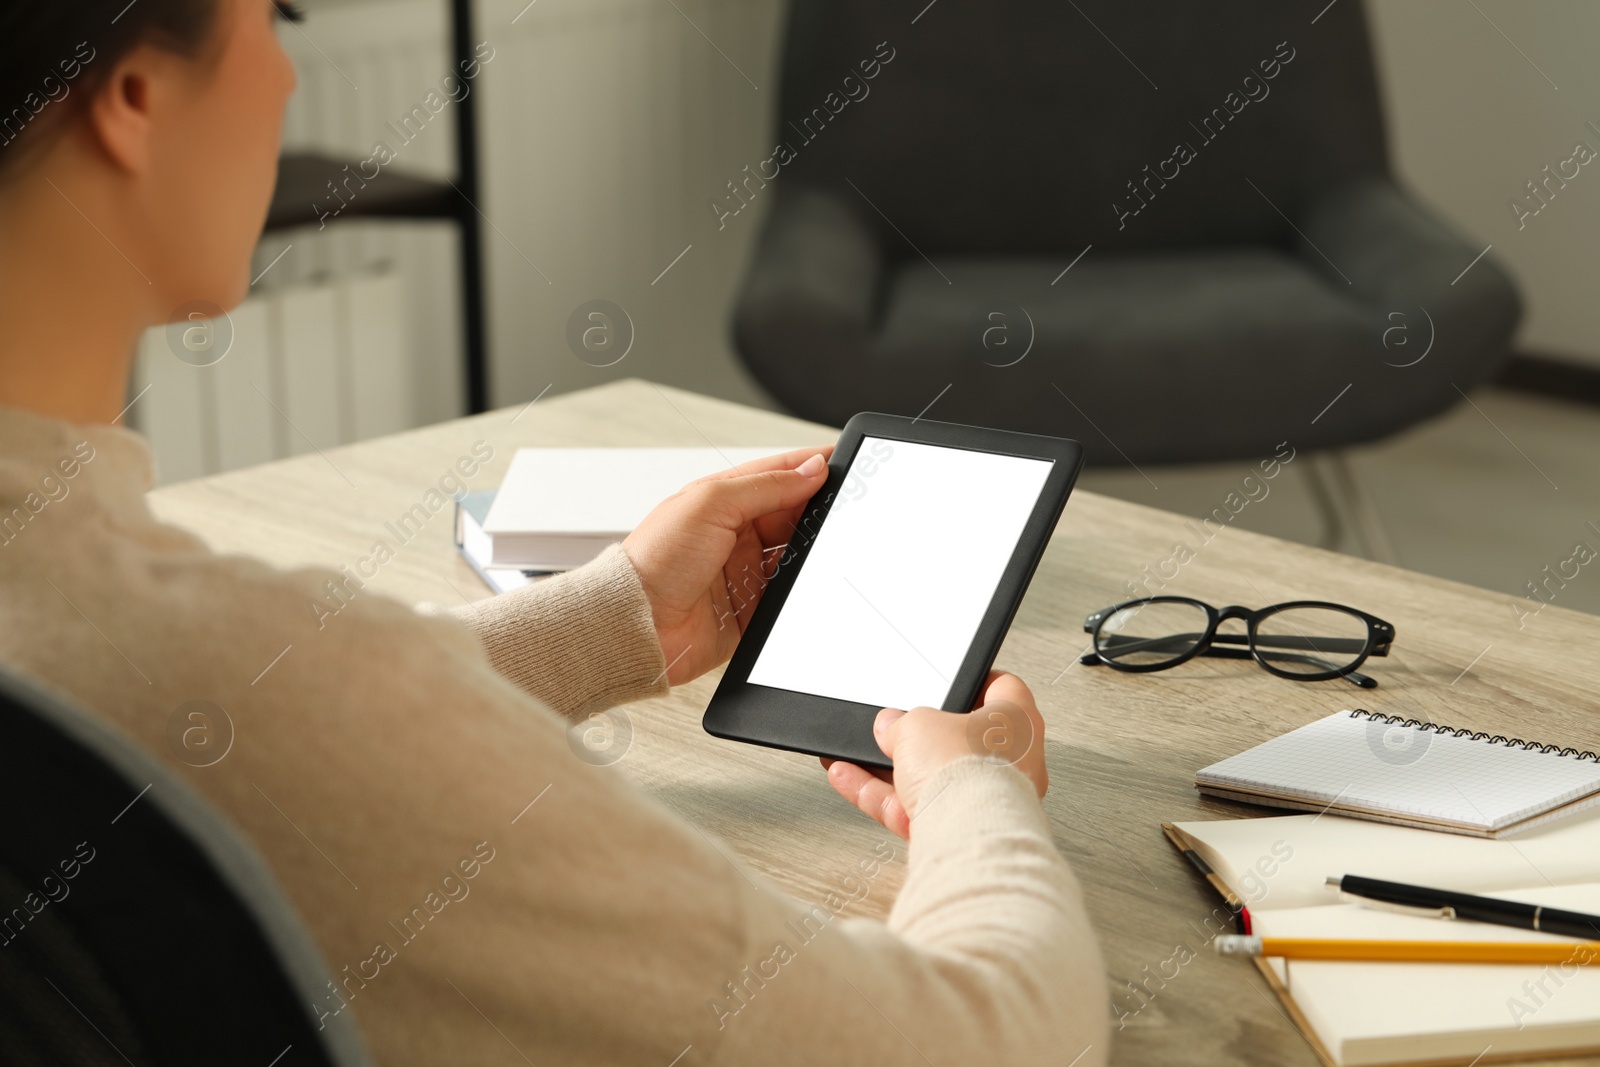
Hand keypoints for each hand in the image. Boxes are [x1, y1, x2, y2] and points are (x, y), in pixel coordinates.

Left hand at [621, 446, 831, 685]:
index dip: (811, 467)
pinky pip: (791, 594)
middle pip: (794, 515)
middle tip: (843, 508)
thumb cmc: (654, 561)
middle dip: (818, 511)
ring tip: (821, 547)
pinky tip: (808, 580)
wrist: (636, 624)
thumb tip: (809, 470)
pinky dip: (804, 587)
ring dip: (812, 550)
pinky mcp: (753, 608)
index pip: (778, 474)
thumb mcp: (710, 503)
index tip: (843, 463)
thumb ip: (765, 485)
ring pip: (798, 554)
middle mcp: (736, 533)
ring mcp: (746, 571)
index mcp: (724, 499)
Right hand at [821, 672, 1047, 838]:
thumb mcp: (918, 724)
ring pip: (931, 779)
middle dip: (919, 736)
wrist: (965, 832)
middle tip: (893, 727)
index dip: (975, 681)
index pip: (1003, 689)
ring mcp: (984, 801)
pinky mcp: (958, 830)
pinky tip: (850, 780)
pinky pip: (913, 807)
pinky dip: (880, 795)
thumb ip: (901, 722)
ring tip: (857, 755)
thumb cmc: (969, 772)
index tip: (955, 682)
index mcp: (1018, 722)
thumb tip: (891, 727)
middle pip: (958, 741)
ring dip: (889, 769)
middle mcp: (1012, 764)